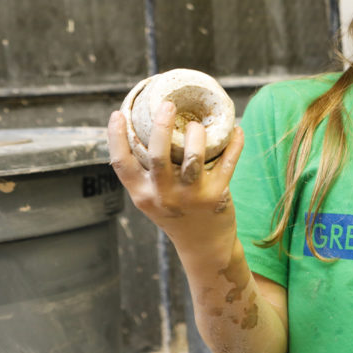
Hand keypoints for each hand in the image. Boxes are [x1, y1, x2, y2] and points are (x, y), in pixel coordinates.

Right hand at [107, 102, 243, 247]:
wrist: (204, 247)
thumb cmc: (175, 214)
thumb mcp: (153, 198)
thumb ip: (147, 173)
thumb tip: (147, 129)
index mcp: (142, 194)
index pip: (121, 164)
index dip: (115, 137)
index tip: (118, 113)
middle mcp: (164, 196)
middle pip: (157, 156)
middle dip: (161, 126)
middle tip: (167, 104)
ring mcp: (191, 196)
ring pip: (193, 158)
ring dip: (197, 135)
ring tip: (197, 123)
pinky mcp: (217, 196)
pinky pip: (227, 163)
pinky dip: (234, 144)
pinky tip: (236, 129)